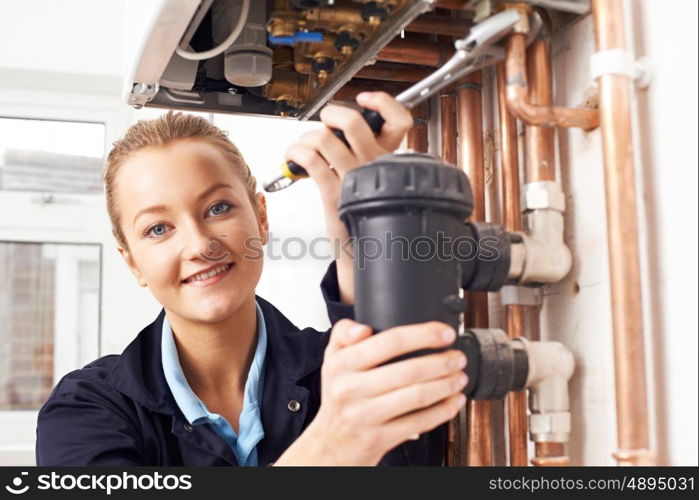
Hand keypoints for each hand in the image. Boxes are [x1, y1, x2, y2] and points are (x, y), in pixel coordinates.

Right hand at [275, 320, 467, 465]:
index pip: (388, 341)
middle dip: (443, 362)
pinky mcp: (379, 438)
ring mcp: (365, 416)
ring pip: (417, 396)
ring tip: (460, 376)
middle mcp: (351, 389)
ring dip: (446, 385)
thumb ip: (343, 334)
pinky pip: (419, 422)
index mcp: (341, 364)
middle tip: (458, 357)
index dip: (423, 335)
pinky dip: (443, 410)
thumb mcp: (333, 359)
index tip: (445, 333)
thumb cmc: (339, 396)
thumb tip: (363, 327)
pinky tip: (454, 400)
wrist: (331, 444)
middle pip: (409, 370)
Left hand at [283, 92, 413, 303]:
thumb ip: (364, 152)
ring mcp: (354, 179)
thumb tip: (336, 126)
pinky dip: (294, 152)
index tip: (365, 100)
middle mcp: (375, 166)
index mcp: (390, 159)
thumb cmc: (362, 211)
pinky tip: (293, 158)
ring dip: (306, 138)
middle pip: (352, 122)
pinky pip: (309, 159)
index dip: (383, 102)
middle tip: (324, 123)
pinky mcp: (333, 193)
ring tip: (304, 148)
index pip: (400, 119)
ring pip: (323, 137)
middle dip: (329, 115)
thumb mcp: (373, 180)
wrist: (360, 250)